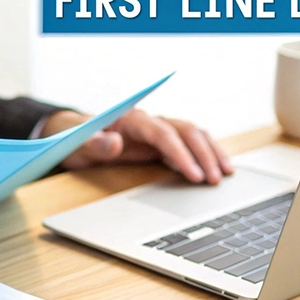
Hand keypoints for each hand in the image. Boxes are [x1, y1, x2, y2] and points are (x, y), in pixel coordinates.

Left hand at [41, 109, 233, 183]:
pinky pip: (189, 143)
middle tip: (214, 180)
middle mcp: (149, 120)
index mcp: (131, 120)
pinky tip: (218, 168)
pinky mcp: (161, 141)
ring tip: (226, 173)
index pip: (164, 134)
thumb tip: (114, 142)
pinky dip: (206, 153)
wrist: (73, 135)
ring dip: (211, 152)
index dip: (181, 153)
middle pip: (185, 131)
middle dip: (203, 154)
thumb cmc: (75, 141)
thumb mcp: (77, 146)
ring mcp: (157, 129)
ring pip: (193, 134)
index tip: (193, 174)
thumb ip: (94, 144)